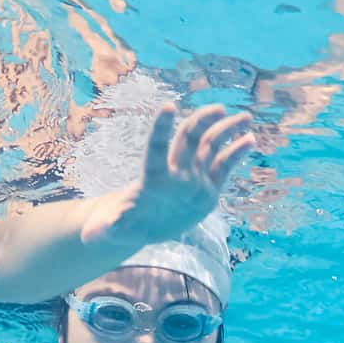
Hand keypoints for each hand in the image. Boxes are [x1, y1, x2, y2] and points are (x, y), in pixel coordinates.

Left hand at [80, 104, 255, 245]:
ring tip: (246, 117)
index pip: (157, 151)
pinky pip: (223, 167)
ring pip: (210, 147)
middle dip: (202, 122)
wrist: (140, 224)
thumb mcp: (111, 228)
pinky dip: (236, 153)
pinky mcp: (207, 188)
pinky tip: (250, 139)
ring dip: (226, 131)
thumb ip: (104, 229)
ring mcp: (193, 177)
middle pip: (189, 141)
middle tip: (218, 109)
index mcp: (153, 180)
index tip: (168, 107)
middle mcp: (175, 172)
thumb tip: (93, 235)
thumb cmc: (120, 224)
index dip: (161, 130)